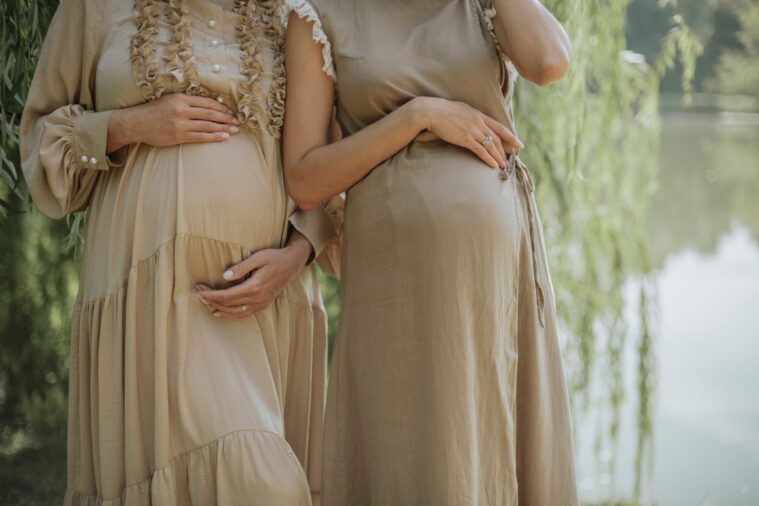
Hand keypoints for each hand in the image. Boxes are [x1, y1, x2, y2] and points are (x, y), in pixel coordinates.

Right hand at [107, 94, 239, 152]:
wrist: (135, 123)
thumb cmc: (154, 111)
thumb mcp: (170, 99)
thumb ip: (187, 101)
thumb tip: (208, 105)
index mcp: (181, 98)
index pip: (207, 102)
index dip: (221, 107)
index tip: (231, 111)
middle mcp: (182, 110)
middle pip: (210, 114)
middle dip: (226, 118)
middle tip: (237, 122)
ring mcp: (180, 124)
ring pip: (207, 126)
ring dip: (223, 128)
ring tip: (234, 130)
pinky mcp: (178, 136)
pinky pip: (200, 137)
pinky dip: (213, 137)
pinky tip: (223, 137)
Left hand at [194, 233, 311, 318]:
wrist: (292, 264)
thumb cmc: (274, 258)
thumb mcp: (258, 257)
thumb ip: (241, 267)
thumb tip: (224, 276)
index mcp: (254, 287)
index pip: (227, 295)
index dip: (211, 294)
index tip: (200, 289)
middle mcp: (257, 299)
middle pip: (228, 305)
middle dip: (211, 300)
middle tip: (198, 293)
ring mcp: (261, 304)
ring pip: (234, 313)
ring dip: (218, 308)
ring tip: (205, 302)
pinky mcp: (262, 305)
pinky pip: (243, 314)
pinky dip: (230, 315)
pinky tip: (220, 312)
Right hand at [411, 96, 522, 168]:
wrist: (432, 111)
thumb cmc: (442, 111)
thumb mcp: (461, 109)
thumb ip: (470, 116)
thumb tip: (473, 121)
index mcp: (479, 115)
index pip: (499, 127)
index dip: (510, 136)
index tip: (518, 143)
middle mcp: (479, 122)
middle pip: (496, 138)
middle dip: (504, 150)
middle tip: (509, 160)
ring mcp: (473, 130)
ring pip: (490, 146)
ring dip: (498, 157)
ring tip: (502, 166)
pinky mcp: (465, 139)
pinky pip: (481, 150)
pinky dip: (488, 159)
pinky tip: (492, 165)